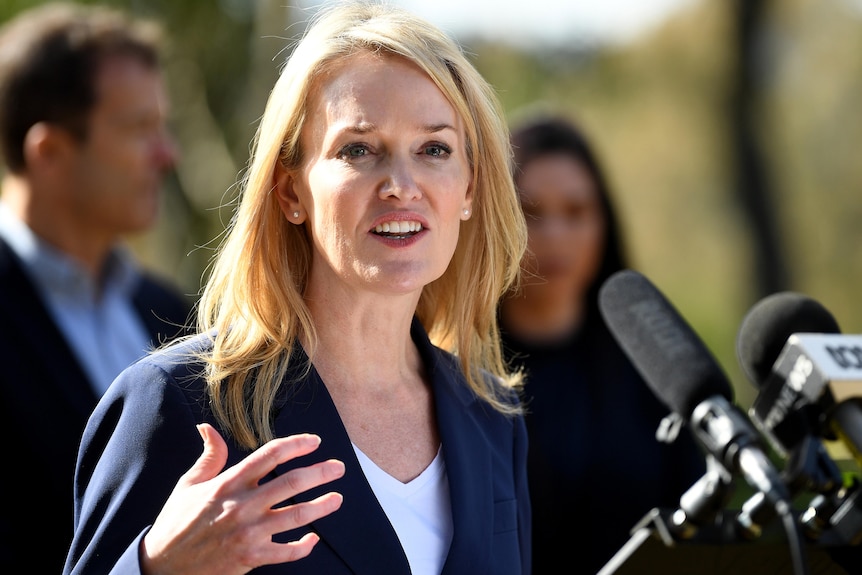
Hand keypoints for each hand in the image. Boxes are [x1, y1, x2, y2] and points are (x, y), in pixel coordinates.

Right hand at [141, 423, 344, 574]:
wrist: (162, 566)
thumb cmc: (177, 522)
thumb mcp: (189, 484)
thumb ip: (209, 455)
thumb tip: (206, 427)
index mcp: (229, 482)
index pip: (270, 455)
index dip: (296, 444)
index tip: (315, 441)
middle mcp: (242, 504)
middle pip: (292, 483)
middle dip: (321, 473)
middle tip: (339, 468)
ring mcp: (248, 532)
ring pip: (296, 515)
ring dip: (322, 506)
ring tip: (338, 498)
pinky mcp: (250, 558)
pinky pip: (286, 552)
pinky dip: (304, 546)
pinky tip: (314, 538)